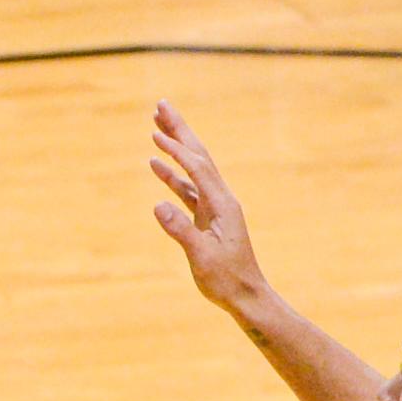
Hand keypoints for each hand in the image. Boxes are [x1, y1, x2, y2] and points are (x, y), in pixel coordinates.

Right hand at [147, 101, 271, 312]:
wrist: (246, 295)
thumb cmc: (226, 280)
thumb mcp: (202, 258)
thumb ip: (180, 231)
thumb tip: (158, 205)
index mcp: (222, 205)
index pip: (198, 169)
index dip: (177, 151)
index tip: (157, 134)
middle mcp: (220, 199)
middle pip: (199, 156)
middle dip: (180, 130)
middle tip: (161, 105)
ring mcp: (214, 206)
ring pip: (192, 167)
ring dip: (175, 146)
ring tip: (156, 125)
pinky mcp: (206, 216)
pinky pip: (186, 187)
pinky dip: (171, 173)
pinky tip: (156, 164)